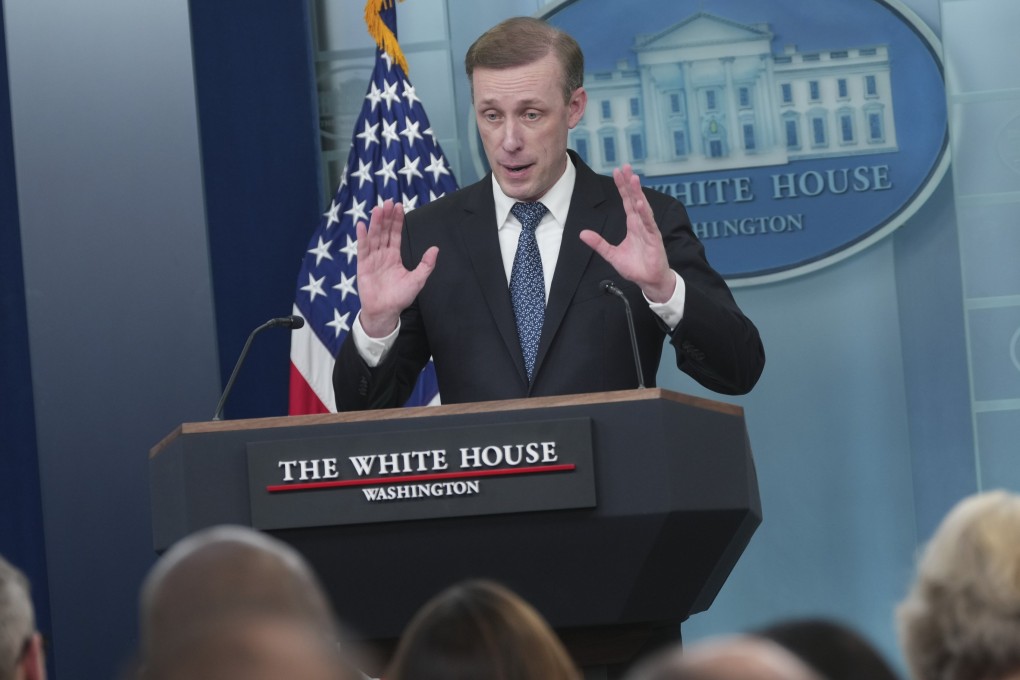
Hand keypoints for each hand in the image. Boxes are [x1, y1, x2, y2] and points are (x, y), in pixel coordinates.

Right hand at [355, 199, 437, 336]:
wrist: (385, 312)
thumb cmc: (400, 297)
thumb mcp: (418, 280)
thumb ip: (426, 264)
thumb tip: (435, 249)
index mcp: (394, 256)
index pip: (395, 234)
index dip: (397, 221)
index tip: (398, 206)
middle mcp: (382, 254)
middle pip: (384, 232)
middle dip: (386, 217)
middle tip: (388, 202)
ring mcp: (372, 259)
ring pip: (374, 237)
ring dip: (375, 223)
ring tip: (378, 209)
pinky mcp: (363, 266)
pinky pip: (362, 249)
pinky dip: (362, 237)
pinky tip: (362, 225)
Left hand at [579, 165, 675, 302]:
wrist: (649, 281)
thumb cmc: (635, 267)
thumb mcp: (611, 255)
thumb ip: (598, 243)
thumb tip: (582, 234)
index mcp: (633, 225)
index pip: (626, 201)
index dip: (622, 187)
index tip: (617, 172)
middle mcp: (641, 224)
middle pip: (634, 199)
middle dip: (629, 183)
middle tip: (625, 167)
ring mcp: (649, 230)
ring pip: (642, 207)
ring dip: (638, 193)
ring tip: (633, 179)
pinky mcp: (654, 239)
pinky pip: (649, 224)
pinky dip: (644, 213)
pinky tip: (639, 203)